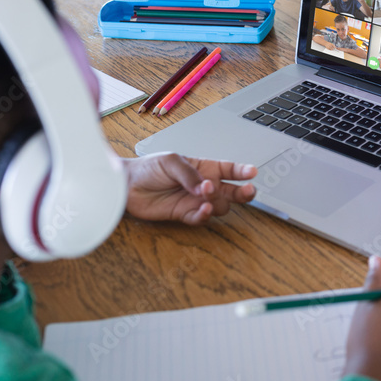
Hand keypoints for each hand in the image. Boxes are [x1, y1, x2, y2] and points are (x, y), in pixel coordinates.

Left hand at [123, 153, 256, 223]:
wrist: (127, 185)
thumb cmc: (149, 168)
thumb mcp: (171, 161)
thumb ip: (190, 174)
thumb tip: (205, 187)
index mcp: (204, 168)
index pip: (229, 170)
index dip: (242, 171)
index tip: (252, 172)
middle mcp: (204, 186)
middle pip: (232, 192)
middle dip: (244, 192)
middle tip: (248, 191)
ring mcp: (195, 201)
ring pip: (219, 206)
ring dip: (217, 201)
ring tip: (206, 194)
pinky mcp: (184, 215)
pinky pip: (201, 218)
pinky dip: (204, 215)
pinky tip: (203, 208)